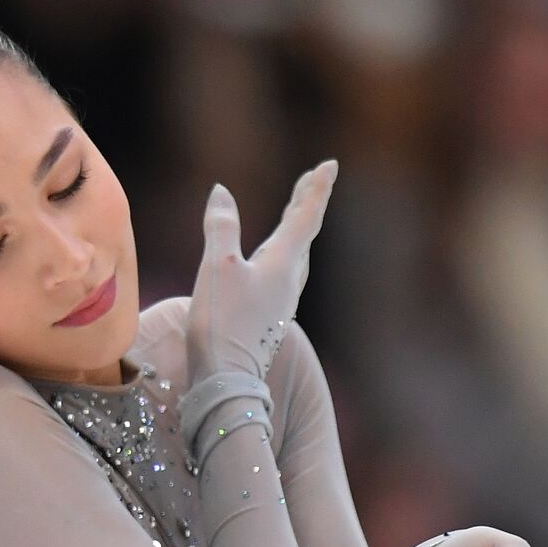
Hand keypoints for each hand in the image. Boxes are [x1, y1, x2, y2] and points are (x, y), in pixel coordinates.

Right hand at [186, 160, 337, 383]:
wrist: (227, 381)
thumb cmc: (224, 323)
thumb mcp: (218, 268)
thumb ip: (221, 228)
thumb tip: (221, 192)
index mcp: (283, 264)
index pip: (304, 217)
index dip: (315, 189)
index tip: (329, 165)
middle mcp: (288, 282)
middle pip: (302, 236)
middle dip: (305, 206)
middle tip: (312, 182)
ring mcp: (279, 304)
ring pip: (294, 257)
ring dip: (295, 232)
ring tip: (294, 216)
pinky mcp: (267, 320)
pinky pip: (281, 276)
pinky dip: (281, 257)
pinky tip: (269, 266)